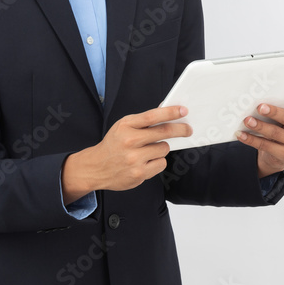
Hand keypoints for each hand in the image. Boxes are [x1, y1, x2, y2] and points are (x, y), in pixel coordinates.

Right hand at [62, 105, 191, 201]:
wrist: (96, 167)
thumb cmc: (114, 145)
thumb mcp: (123, 127)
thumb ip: (143, 121)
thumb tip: (167, 113)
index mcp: (126, 126)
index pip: (152, 116)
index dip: (170, 112)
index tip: (183, 111)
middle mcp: (129, 141)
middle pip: (164, 132)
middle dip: (180, 129)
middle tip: (188, 129)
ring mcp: (134, 159)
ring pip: (164, 149)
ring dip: (161, 148)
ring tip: (148, 150)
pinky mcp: (139, 174)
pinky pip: (161, 164)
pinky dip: (157, 162)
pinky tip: (145, 162)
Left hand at [237, 82, 283, 177]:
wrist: (280, 156)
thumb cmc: (281, 129)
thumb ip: (279, 108)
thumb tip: (256, 97)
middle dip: (273, 112)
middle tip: (260, 107)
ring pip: (275, 132)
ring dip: (259, 126)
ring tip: (247, 121)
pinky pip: (266, 146)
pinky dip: (251, 140)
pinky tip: (241, 135)